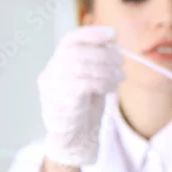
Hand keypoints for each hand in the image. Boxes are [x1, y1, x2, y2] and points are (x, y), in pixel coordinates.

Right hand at [37, 25, 124, 166]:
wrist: (75, 137)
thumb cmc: (85, 106)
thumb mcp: (93, 78)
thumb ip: (98, 60)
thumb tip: (113, 40)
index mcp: (57, 64)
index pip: (70, 40)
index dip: (91, 33)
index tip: (113, 34)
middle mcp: (50, 73)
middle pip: (76, 52)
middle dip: (103, 54)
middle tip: (121, 61)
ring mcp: (51, 89)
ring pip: (79, 67)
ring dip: (106, 69)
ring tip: (120, 76)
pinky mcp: (59, 104)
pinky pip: (81, 85)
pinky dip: (101, 82)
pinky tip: (111, 87)